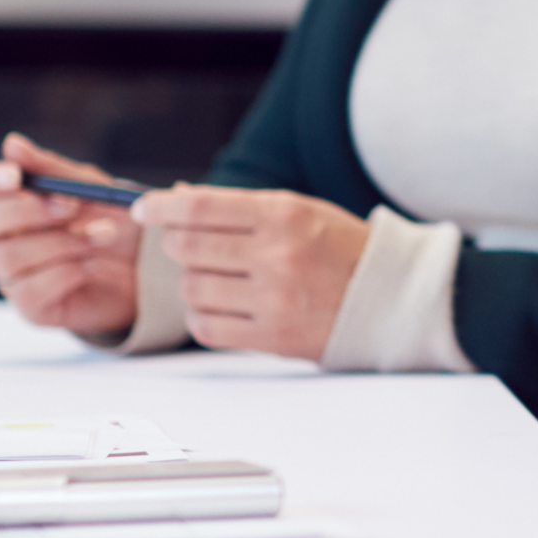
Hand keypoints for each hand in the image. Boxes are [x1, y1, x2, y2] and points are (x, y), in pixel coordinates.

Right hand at [0, 132, 142, 336]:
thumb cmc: (108, 217)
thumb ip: (50, 168)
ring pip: (8, 257)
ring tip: (104, 234)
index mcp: (1, 202)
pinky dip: (67, 273)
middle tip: (72, 206)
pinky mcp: (31, 307)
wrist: (147, 263)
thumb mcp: (87, 185)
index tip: (14, 175)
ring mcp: (9, 276)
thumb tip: (12, 144)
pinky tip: (92, 265)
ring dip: (62, 242)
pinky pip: (29, 292)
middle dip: (26, 210)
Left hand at [128, 185, 369, 360]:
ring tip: (218, 279)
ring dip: (193, 282)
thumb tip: (177, 200)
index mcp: (286, 215)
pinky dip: (202, 316)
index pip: (201, 207)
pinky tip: (220, 306)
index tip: (143, 208)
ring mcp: (275, 299)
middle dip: (176, 244)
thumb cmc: (341, 250)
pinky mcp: (273, 338)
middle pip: (186, 248)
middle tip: (188, 245)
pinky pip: (206, 327)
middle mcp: (278, 255)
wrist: (393, 298)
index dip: (161, 206)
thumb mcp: (301, 212)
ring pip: (192, 288)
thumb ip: (241, 207)